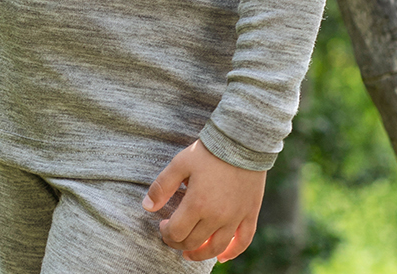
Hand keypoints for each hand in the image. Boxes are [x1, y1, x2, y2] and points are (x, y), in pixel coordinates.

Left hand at [142, 140, 265, 262]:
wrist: (241, 141)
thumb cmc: (208, 151)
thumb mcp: (180, 163)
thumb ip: (162, 186)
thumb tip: (147, 206)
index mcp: (197, 204)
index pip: (177, 232)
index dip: (166, 233)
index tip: (163, 225)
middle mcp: (216, 216)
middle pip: (194, 242)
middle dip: (179, 243)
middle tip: (173, 236)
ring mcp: (235, 217)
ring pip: (216, 247)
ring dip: (201, 255)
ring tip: (190, 253)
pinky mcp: (250, 213)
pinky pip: (243, 241)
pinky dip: (232, 253)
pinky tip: (222, 256)